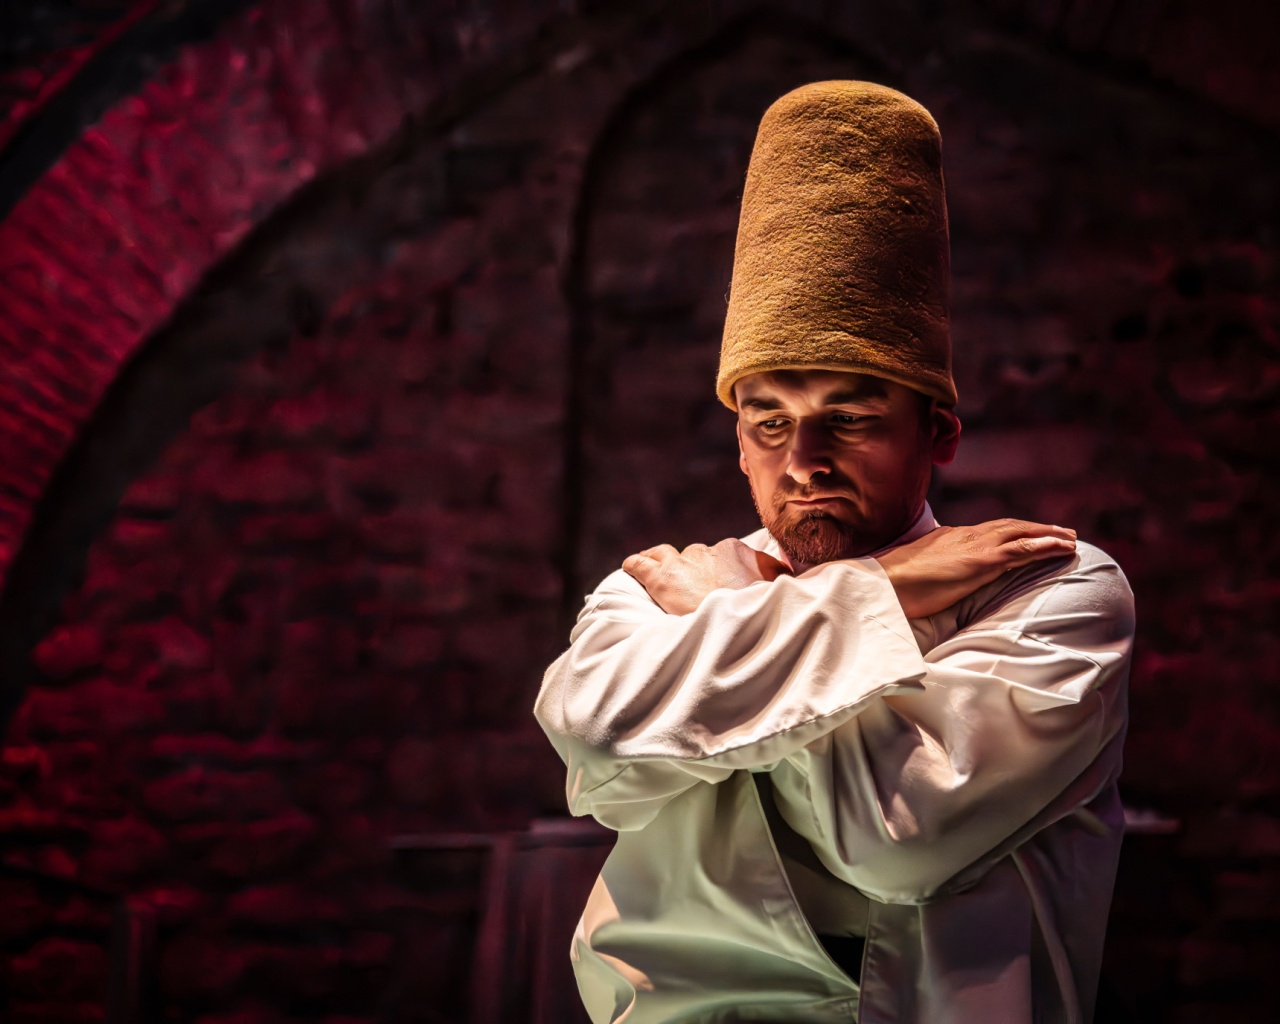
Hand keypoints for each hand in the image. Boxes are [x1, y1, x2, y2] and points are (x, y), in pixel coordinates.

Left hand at [622, 539, 791, 614]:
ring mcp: (681, 563)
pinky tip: (631, 570)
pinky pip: (639, 564)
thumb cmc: (760, 611)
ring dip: (661, 563)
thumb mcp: (776, 592)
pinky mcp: (659, 577)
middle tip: (690, 589)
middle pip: (693, 556)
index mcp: (735, 553)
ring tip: (657, 573)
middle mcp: (707, 552)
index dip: (716, 569)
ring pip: (663, 554)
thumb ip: (779, 580)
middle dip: (691, 569)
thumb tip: (792, 576)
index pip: (722, 554)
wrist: (736, 622)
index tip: (716, 582)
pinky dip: (634, 566)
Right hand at [873, 519, 1076, 618]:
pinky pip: (1022, 550)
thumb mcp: (919, 571)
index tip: (1030, 535)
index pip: (990, 531)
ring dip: (1048, 535)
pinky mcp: (982, 561)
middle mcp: (966, 535)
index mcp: (950, 537)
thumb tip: (942, 575)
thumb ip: (935, 568)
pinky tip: (1062, 548)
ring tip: (1070, 539)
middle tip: (1062, 532)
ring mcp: (975, 546)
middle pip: (1010, 527)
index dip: (1014, 532)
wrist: (883, 583)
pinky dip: (1045, 546)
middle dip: (1037, 529)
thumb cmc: (894, 585)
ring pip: (1021, 534)